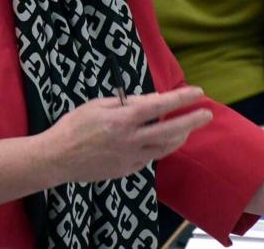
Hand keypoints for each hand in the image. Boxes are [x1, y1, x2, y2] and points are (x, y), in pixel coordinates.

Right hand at [40, 86, 211, 183]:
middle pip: (171, 130)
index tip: (197, 92)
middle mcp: (131, 140)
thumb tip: (151, 100)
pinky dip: (158, 147)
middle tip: (207, 114)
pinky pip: (149, 157)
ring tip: (187, 128)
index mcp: (123, 119)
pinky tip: (159, 141)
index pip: (161, 106)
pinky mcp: (127, 170)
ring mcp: (131, 158)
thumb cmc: (74, 126)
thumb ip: (127, 103)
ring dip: (179, 136)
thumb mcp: (98, 105)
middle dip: (192, 121)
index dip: (182, 98)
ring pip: (164, 148)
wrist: (57, 159)